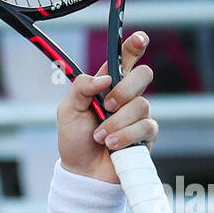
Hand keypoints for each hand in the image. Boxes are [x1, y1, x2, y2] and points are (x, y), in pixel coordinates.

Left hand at [56, 31, 156, 183]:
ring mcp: (139, 116)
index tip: (139, 39)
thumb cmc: (74, 140)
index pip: (126, 59)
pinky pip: (145, 127)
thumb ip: (81, 87)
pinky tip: (112, 145)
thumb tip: (104, 78)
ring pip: (141, 105)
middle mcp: (127, 97)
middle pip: (144, 75)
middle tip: (106, 106)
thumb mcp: (67, 111)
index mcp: (108, 85)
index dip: (135, 46)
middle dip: (124, 90)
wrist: (81, 173)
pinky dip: (125, 136)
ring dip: (116, 122)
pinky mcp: (146, 136)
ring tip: (100, 136)